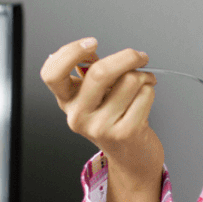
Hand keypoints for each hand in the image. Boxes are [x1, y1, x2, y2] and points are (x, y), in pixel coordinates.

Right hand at [41, 38, 164, 201]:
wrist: (130, 158)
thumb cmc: (114, 120)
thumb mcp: (94, 97)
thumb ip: (90, 73)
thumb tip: (93, 51)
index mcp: (67, 101)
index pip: (52, 74)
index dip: (71, 52)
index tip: (92, 43)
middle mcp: (78, 116)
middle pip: (99, 72)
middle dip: (127, 57)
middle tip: (140, 57)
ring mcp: (100, 126)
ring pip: (129, 80)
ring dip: (143, 76)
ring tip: (143, 84)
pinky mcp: (125, 133)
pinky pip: (145, 94)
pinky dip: (150, 90)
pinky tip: (144, 98)